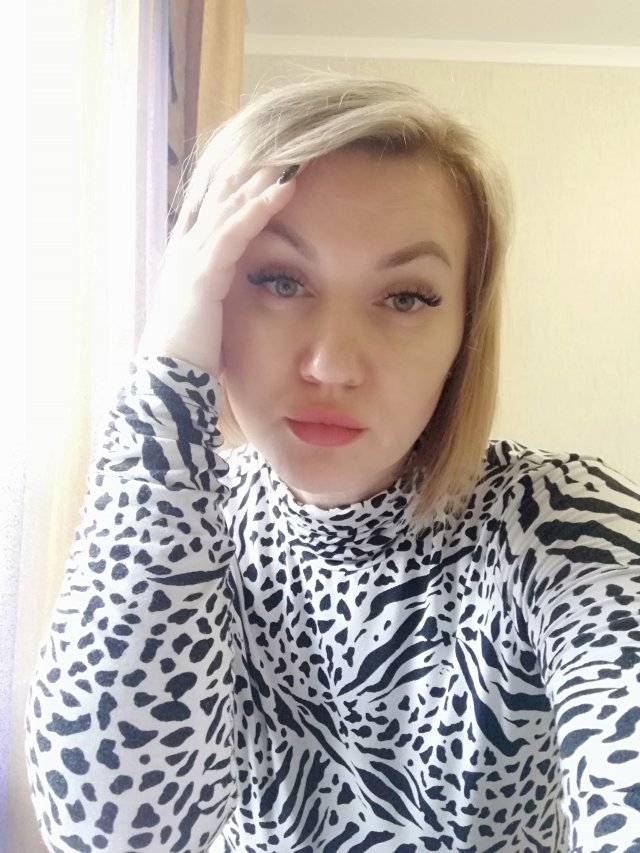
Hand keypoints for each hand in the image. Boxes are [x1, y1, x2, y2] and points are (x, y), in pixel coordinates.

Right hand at [139, 165, 298, 375]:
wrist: (170, 374)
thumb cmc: (195, 345)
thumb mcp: (213, 304)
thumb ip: (226, 281)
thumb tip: (251, 274)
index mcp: (191, 251)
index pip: (219, 203)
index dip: (245, 179)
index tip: (276, 158)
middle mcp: (188, 245)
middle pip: (224, 193)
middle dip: (255, 167)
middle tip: (289, 142)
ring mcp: (192, 256)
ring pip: (230, 205)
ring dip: (262, 179)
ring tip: (292, 155)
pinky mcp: (202, 273)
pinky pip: (234, 232)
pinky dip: (258, 209)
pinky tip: (282, 191)